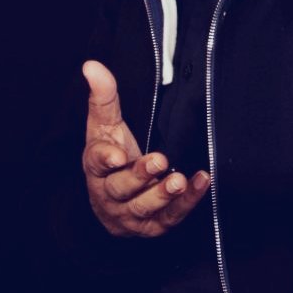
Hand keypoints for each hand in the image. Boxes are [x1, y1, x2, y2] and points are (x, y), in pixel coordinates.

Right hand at [82, 60, 209, 236]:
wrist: (112, 203)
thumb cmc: (110, 154)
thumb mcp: (105, 125)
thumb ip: (103, 95)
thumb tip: (91, 65)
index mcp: (95, 167)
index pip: (96, 162)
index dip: (105, 159)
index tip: (116, 155)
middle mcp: (108, 194)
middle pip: (121, 187)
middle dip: (141, 175)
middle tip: (160, 160)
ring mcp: (129, 214)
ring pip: (144, 207)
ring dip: (163, 194)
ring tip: (179, 180)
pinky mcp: (152, 227)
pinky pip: (170, 217)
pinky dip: (187, 203)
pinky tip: (200, 183)